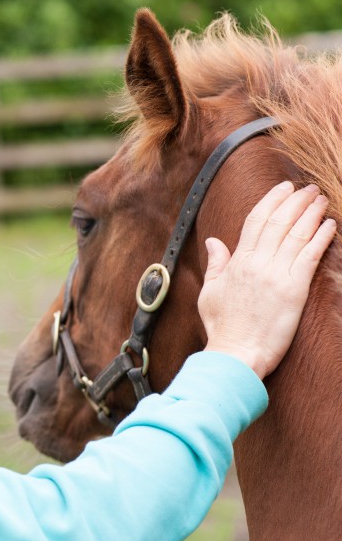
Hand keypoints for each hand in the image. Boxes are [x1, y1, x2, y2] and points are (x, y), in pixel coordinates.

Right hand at [199, 181, 334, 378]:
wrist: (236, 353)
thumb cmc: (222, 327)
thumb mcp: (210, 292)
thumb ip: (216, 264)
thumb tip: (213, 242)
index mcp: (237, 261)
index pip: (255, 220)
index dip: (271, 200)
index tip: (283, 188)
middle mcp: (257, 262)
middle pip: (279, 221)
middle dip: (296, 200)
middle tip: (309, 188)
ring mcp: (276, 274)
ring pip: (297, 233)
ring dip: (311, 213)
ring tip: (321, 200)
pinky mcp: (294, 289)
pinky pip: (310, 255)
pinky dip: (321, 237)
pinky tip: (330, 225)